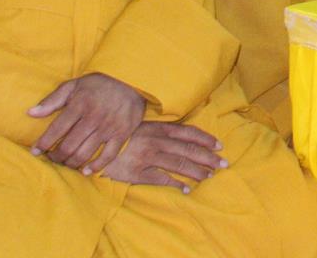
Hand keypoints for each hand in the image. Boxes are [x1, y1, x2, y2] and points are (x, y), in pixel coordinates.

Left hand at [28, 73, 146, 172]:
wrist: (132, 80)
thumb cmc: (99, 84)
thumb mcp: (74, 85)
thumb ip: (52, 100)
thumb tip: (30, 113)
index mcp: (80, 104)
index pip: (56, 130)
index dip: (43, 143)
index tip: (35, 151)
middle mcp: (94, 117)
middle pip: (69, 146)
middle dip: (56, 156)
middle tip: (51, 158)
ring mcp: (109, 127)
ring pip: (85, 153)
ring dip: (71, 163)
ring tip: (65, 162)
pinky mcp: (122, 133)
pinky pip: (108, 156)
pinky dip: (95, 166)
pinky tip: (85, 171)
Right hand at [99, 122, 226, 191]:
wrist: (92, 146)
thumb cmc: (119, 135)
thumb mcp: (141, 127)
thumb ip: (160, 130)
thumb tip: (182, 135)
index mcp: (158, 129)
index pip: (188, 133)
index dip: (205, 139)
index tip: (219, 145)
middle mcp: (156, 142)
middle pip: (189, 150)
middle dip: (208, 157)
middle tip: (224, 164)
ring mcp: (148, 157)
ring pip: (179, 164)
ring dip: (197, 171)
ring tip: (209, 177)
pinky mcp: (137, 172)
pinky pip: (161, 179)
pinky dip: (176, 184)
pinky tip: (186, 189)